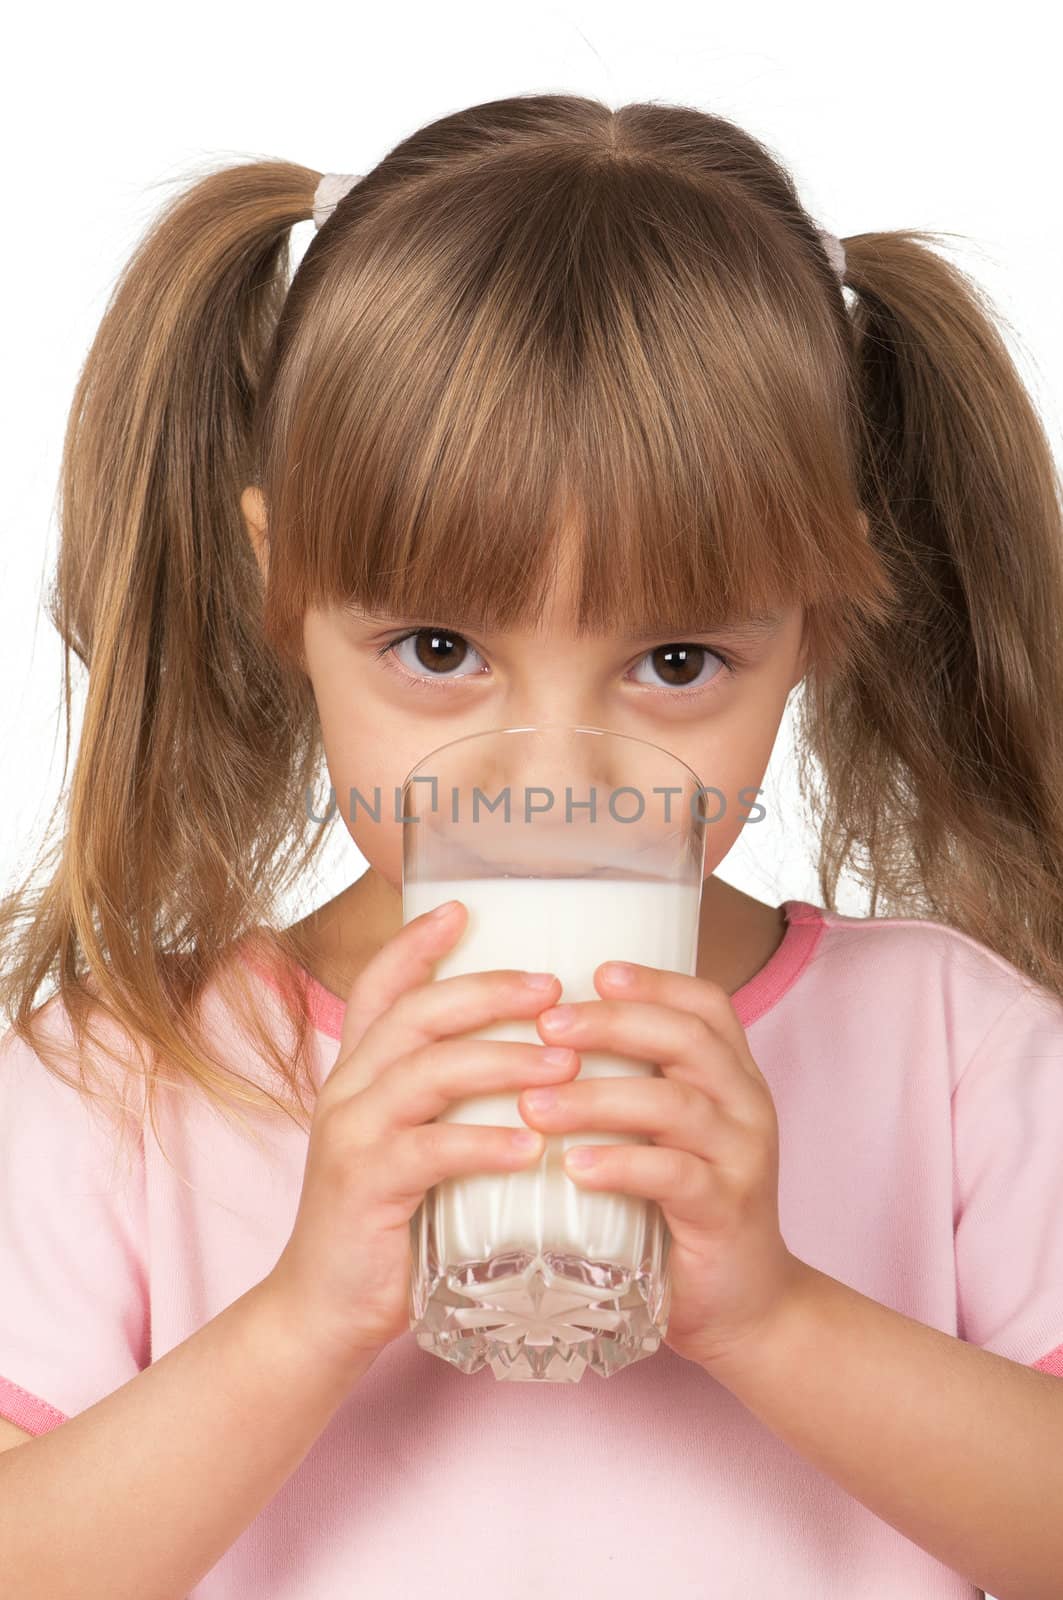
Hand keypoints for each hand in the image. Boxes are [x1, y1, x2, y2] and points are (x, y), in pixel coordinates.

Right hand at [263, 901, 579, 1378]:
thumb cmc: (389, 1223)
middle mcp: (347, 1090)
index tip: (465, 908)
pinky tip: (533, 1148)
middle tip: (553, 989)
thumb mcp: (411, 1143)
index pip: (380, 986)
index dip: (418, 942)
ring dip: (502, 1061)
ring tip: (563, 1066)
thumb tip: (534, 1057)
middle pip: (417, 1014)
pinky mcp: (364, 1188)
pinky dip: (484, 1145)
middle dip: (489, 992)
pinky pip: (429, 1151)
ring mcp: (351, 1136)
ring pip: (429, 1072)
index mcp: (359, 1072)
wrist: (326, 1309)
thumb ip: (449, 1100)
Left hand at [518, 960, 807, 1371]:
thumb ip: (630, 1087)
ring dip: (597, 1097)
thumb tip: (538, 1039)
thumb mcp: (664, 1135)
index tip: (594, 971)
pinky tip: (574, 1167)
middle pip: (686, 1038)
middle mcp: (747, 1104)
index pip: (705, 1004)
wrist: (745, 1305)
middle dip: (611, 1024)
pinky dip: (622, 1165)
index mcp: (732, 1076)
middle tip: (545, 1026)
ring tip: (534, 1104)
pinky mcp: (727, 1213)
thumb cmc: (683, 1209)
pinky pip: (675, 1176)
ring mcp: (742, 1158)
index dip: (653, 981)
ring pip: (673, 1104)